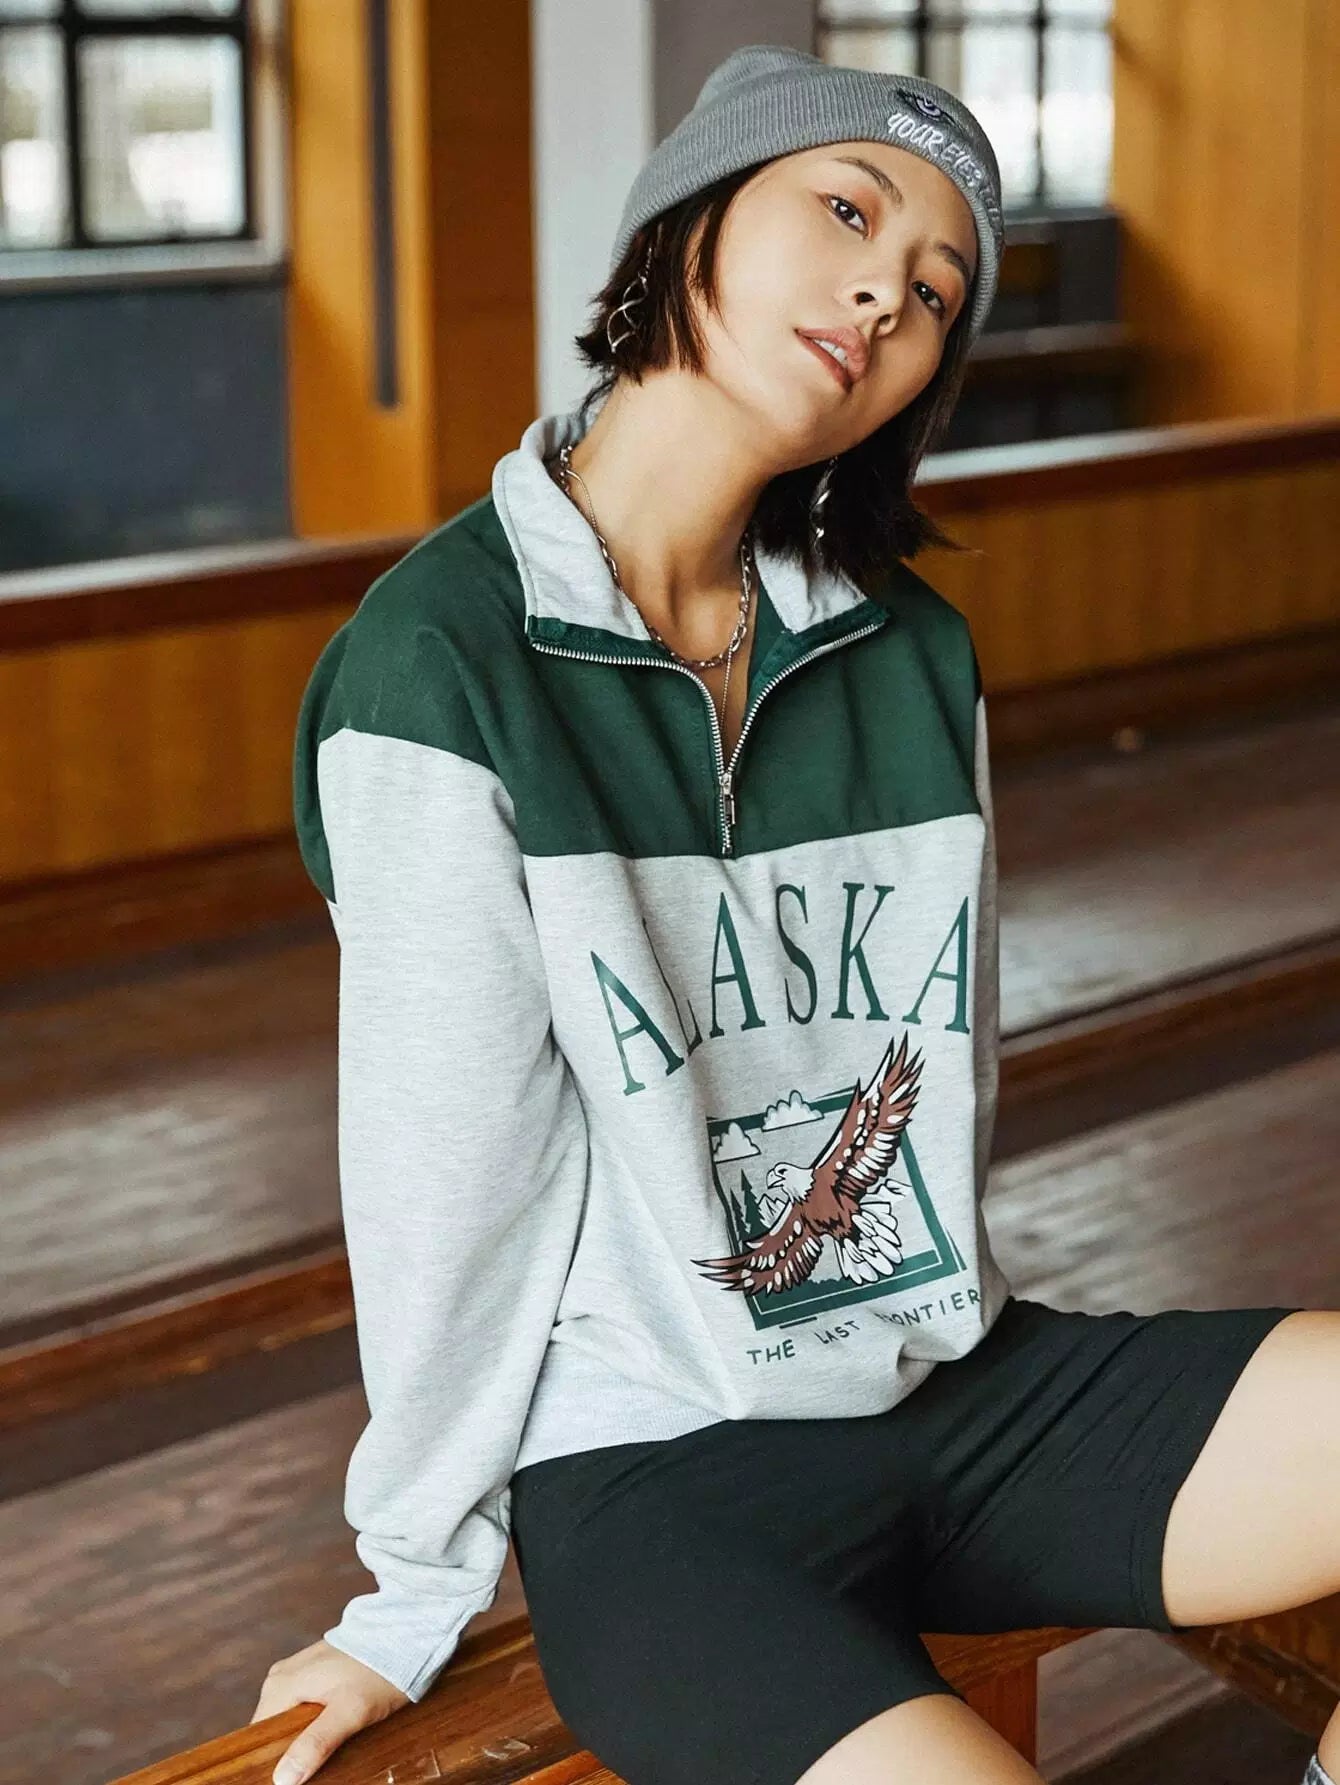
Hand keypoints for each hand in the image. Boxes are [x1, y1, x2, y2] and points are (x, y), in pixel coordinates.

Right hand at [249, 1639, 409, 1784]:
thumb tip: (282, 1779)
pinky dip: (316, 1722)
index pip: (259, 1737)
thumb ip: (315, 1743)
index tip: (296, 1775)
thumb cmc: (380, 1670)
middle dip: (293, 1749)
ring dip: (307, 1737)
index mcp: (280, 1685)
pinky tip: (336, 1728)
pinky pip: (305, 1707)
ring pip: (292, 1719)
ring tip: (332, 1744)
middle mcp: (282, 1676)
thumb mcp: (350, 1712)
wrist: (405, 1633)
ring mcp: (299, 1673)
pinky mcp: (316, 1673)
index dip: (274, 1760)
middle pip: (275, 1729)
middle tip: (320, 1762)